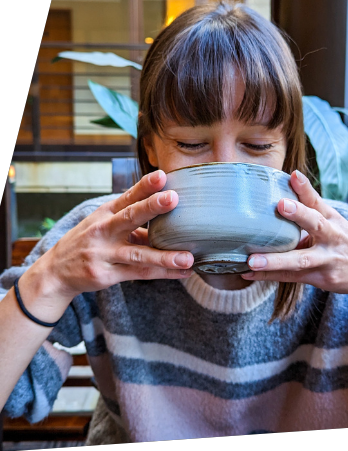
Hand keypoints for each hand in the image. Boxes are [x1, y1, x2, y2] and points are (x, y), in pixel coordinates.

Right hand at [27, 170, 193, 300]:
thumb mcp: (104, 222)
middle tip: (174, 198)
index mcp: (106, 212)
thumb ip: (132, 218)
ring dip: (164, 257)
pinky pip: (139, 274)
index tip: (162, 175)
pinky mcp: (106, 275)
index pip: (128, 196)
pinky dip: (163, 274)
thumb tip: (168, 214)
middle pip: (130, 217)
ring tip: (188, 258)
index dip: (145, 185)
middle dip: (152, 207)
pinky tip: (182, 272)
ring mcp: (103, 253)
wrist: (56, 271)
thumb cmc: (88, 241)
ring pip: (138, 254)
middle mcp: (103, 230)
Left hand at [242, 170, 347, 315]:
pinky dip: (269, 276)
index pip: (318, 200)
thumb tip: (284, 186)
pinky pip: (291, 277)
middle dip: (300, 213)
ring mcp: (327, 260)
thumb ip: (311, 207)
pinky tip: (249, 273)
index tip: (294, 175)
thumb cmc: (345, 242)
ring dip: (275, 261)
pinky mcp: (320, 279)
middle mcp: (332, 237)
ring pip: (300, 260)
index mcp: (332, 219)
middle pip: (316, 224)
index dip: (306, 188)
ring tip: (252, 261)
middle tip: (281, 204)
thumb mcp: (334, 221)